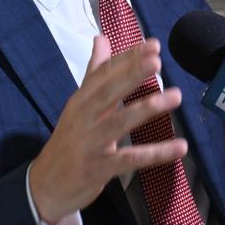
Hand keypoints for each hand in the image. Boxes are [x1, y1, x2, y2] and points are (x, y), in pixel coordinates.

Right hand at [28, 36, 188, 224]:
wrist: (44, 187)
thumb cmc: (69, 140)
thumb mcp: (78, 105)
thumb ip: (95, 72)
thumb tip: (101, 38)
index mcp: (81, 100)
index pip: (104, 74)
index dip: (128, 58)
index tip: (153, 45)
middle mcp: (84, 118)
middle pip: (108, 92)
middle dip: (132, 75)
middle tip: (156, 60)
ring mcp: (90, 144)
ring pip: (119, 123)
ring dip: (147, 109)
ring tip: (175, 96)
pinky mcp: (99, 168)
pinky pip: (130, 159)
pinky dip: (156, 154)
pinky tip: (180, 146)